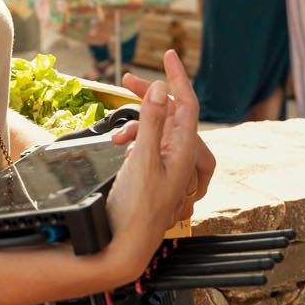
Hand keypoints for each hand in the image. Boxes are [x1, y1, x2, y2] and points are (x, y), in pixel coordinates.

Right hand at [103, 50, 202, 282]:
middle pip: (172, 113)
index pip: (186, 104)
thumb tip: (161, 88)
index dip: (177, 77)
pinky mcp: (155, 177)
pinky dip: (136, 141)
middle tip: (126, 81)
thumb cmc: (135, 212)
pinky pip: (151, 147)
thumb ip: (152, 122)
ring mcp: (168, 168)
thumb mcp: (142, 161)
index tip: (168, 55)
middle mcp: (180, 158)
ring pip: (158, 130)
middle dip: (150, 97)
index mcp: (183, 152)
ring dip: (138, 125)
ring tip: (117, 138)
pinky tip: (122, 150)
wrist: (124, 249)